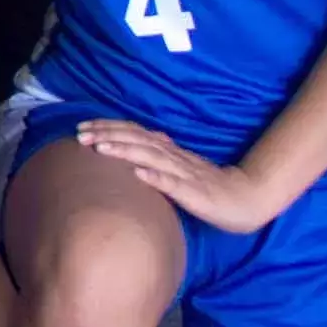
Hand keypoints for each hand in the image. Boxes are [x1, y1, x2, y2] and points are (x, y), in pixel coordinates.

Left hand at [74, 118, 284, 232]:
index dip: (109, 128)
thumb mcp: (177, 171)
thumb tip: (129, 156)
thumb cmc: (209, 188)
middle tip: (79, 134)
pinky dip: (156, 178)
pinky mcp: (196, 193)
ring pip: (152, 157)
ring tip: (101, 148)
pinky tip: (138, 174)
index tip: (81, 127)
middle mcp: (174, 157)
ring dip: (125, 151)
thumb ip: (157, 161)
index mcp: (169, 152)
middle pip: (138, 140)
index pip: (135, 134)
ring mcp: (185, 174)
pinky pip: (175, 185)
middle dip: (107, 135)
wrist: (246, 198)